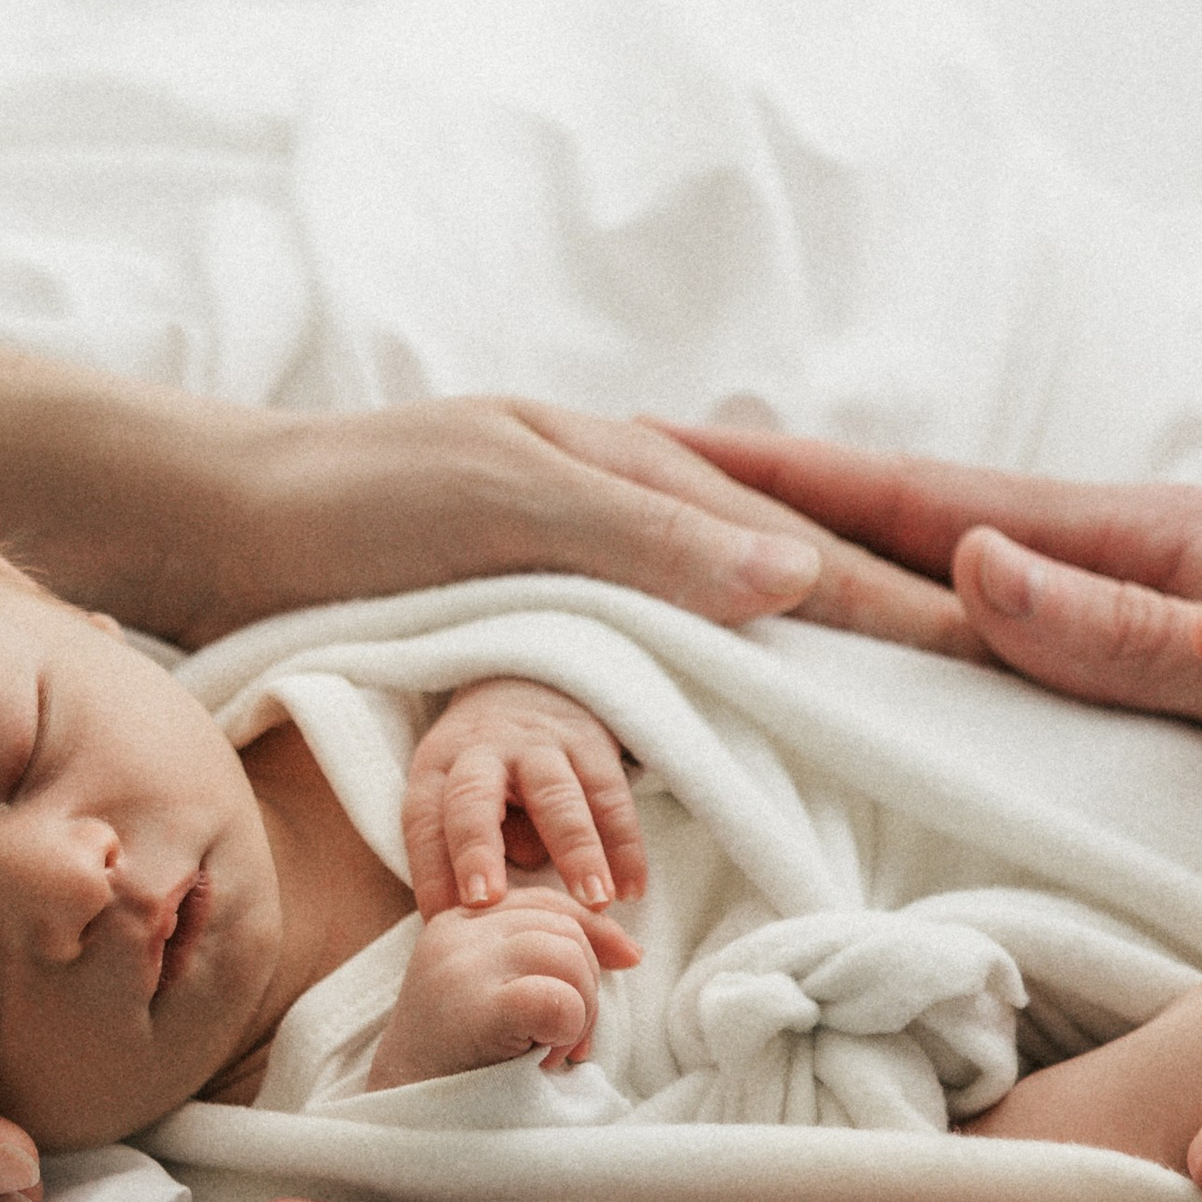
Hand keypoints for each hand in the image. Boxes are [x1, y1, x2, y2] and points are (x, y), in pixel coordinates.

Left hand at [180, 398, 986, 657]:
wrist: (201, 524)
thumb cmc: (343, 508)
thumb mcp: (504, 503)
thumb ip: (648, 539)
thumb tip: (803, 583)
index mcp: (631, 469)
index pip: (801, 549)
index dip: (898, 602)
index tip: (1001, 652)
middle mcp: (616, 511)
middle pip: (785, 577)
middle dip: (889, 625)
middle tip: (996, 692)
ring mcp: (572, 564)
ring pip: (730, 620)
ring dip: (816, 666)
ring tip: (908, 723)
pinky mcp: (521, 618)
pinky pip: (660, 658)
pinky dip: (726, 688)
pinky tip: (746, 731)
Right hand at [367, 887, 641, 1088]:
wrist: (406, 1123)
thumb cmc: (463, 1064)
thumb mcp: (496, 993)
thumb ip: (542, 958)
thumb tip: (629, 949)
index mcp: (459, 922)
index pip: (546, 902)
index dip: (595, 930)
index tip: (627, 960)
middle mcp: (456, 933)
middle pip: (565, 928)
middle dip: (588, 984)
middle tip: (565, 1040)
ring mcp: (462, 967)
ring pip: (569, 957)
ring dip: (580, 1012)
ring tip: (548, 1051)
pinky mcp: (475, 1006)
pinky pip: (559, 999)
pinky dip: (568, 1029)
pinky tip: (542, 1057)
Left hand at [405, 676, 648, 915]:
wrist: (530, 687)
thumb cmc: (486, 774)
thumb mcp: (457, 797)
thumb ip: (469, 849)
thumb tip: (497, 906)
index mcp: (437, 770)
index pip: (424, 824)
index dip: (430, 874)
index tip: (442, 922)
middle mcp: (482, 754)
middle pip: (473, 798)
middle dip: (478, 849)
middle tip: (490, 902)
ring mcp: (538, 746)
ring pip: (555, 796)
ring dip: (576, 849)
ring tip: (595, 901)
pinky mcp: (590, 742)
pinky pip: (610, 795)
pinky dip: (625, 843)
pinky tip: (634, 888)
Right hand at [670, 433, 1201, 804]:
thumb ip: (1131, 630)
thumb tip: (971, 567)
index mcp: (1146, 547)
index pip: (932, 503)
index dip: (795, 478)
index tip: (664, 447)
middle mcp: (1118, 566)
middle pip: (907, 522)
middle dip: (766, 501)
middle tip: (613, 478)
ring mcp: (1119, 618)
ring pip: (930, 579)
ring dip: (811, 564)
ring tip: (674, 554)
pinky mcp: (1127, 677)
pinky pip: (972, 646)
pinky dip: (882, 630)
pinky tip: (821, 658)